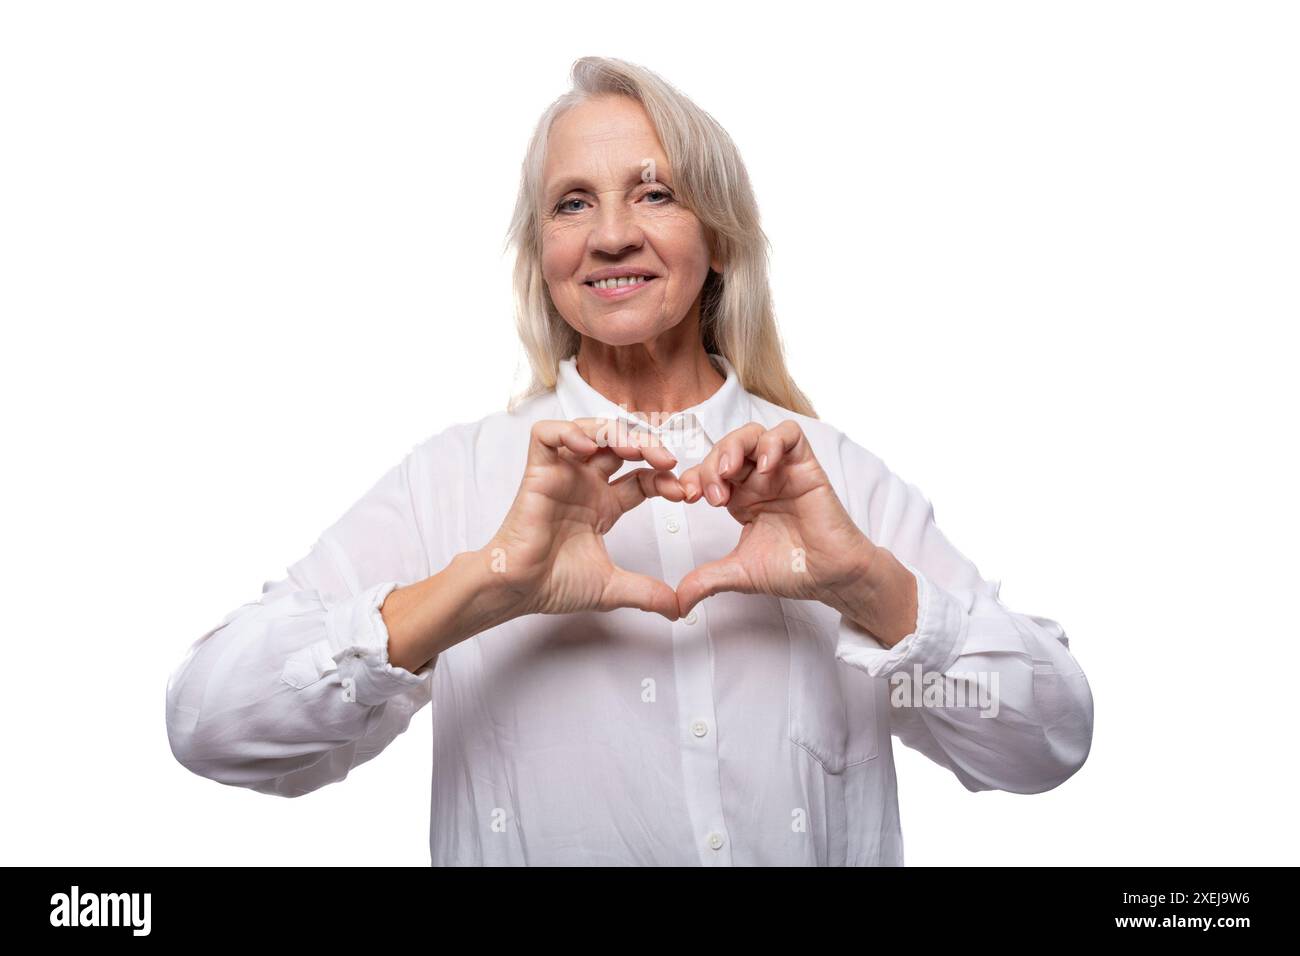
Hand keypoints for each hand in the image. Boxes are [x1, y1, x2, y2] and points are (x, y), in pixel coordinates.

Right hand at [481, 417, 686, 620]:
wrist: (521, 590)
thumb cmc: (553, 585)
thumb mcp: (613, 587)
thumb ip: (647, 593)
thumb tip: (679, 608)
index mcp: (604, 504)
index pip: (642, 476)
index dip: (663, 478)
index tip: (681, 494)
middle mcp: (585, 484)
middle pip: (621, 445)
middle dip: (647, 445)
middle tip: (666, 460)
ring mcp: (562, 475)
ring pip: (590, 430)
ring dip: (614, 432)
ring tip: (632, 450)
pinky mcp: (538, 471)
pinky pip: (546, 435)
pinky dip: (568, 432)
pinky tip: (588, 447)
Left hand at [675, 421, 880, 620]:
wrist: (830, 576)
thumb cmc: (794, 570)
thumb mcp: (739, 573)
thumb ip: (706, 581)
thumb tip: (677, 603)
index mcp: (740, 499)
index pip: (708, 473)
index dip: (693, 478)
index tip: (687, 498)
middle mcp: (758, 481)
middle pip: (725, 448)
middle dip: (710, 464)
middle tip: (712, 494)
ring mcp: (781, 470)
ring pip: (752, 434)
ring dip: (734, 447)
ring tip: (729, 472)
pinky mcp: (806, 466)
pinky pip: (789, 435)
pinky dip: (772, 443)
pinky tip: (765, 469)